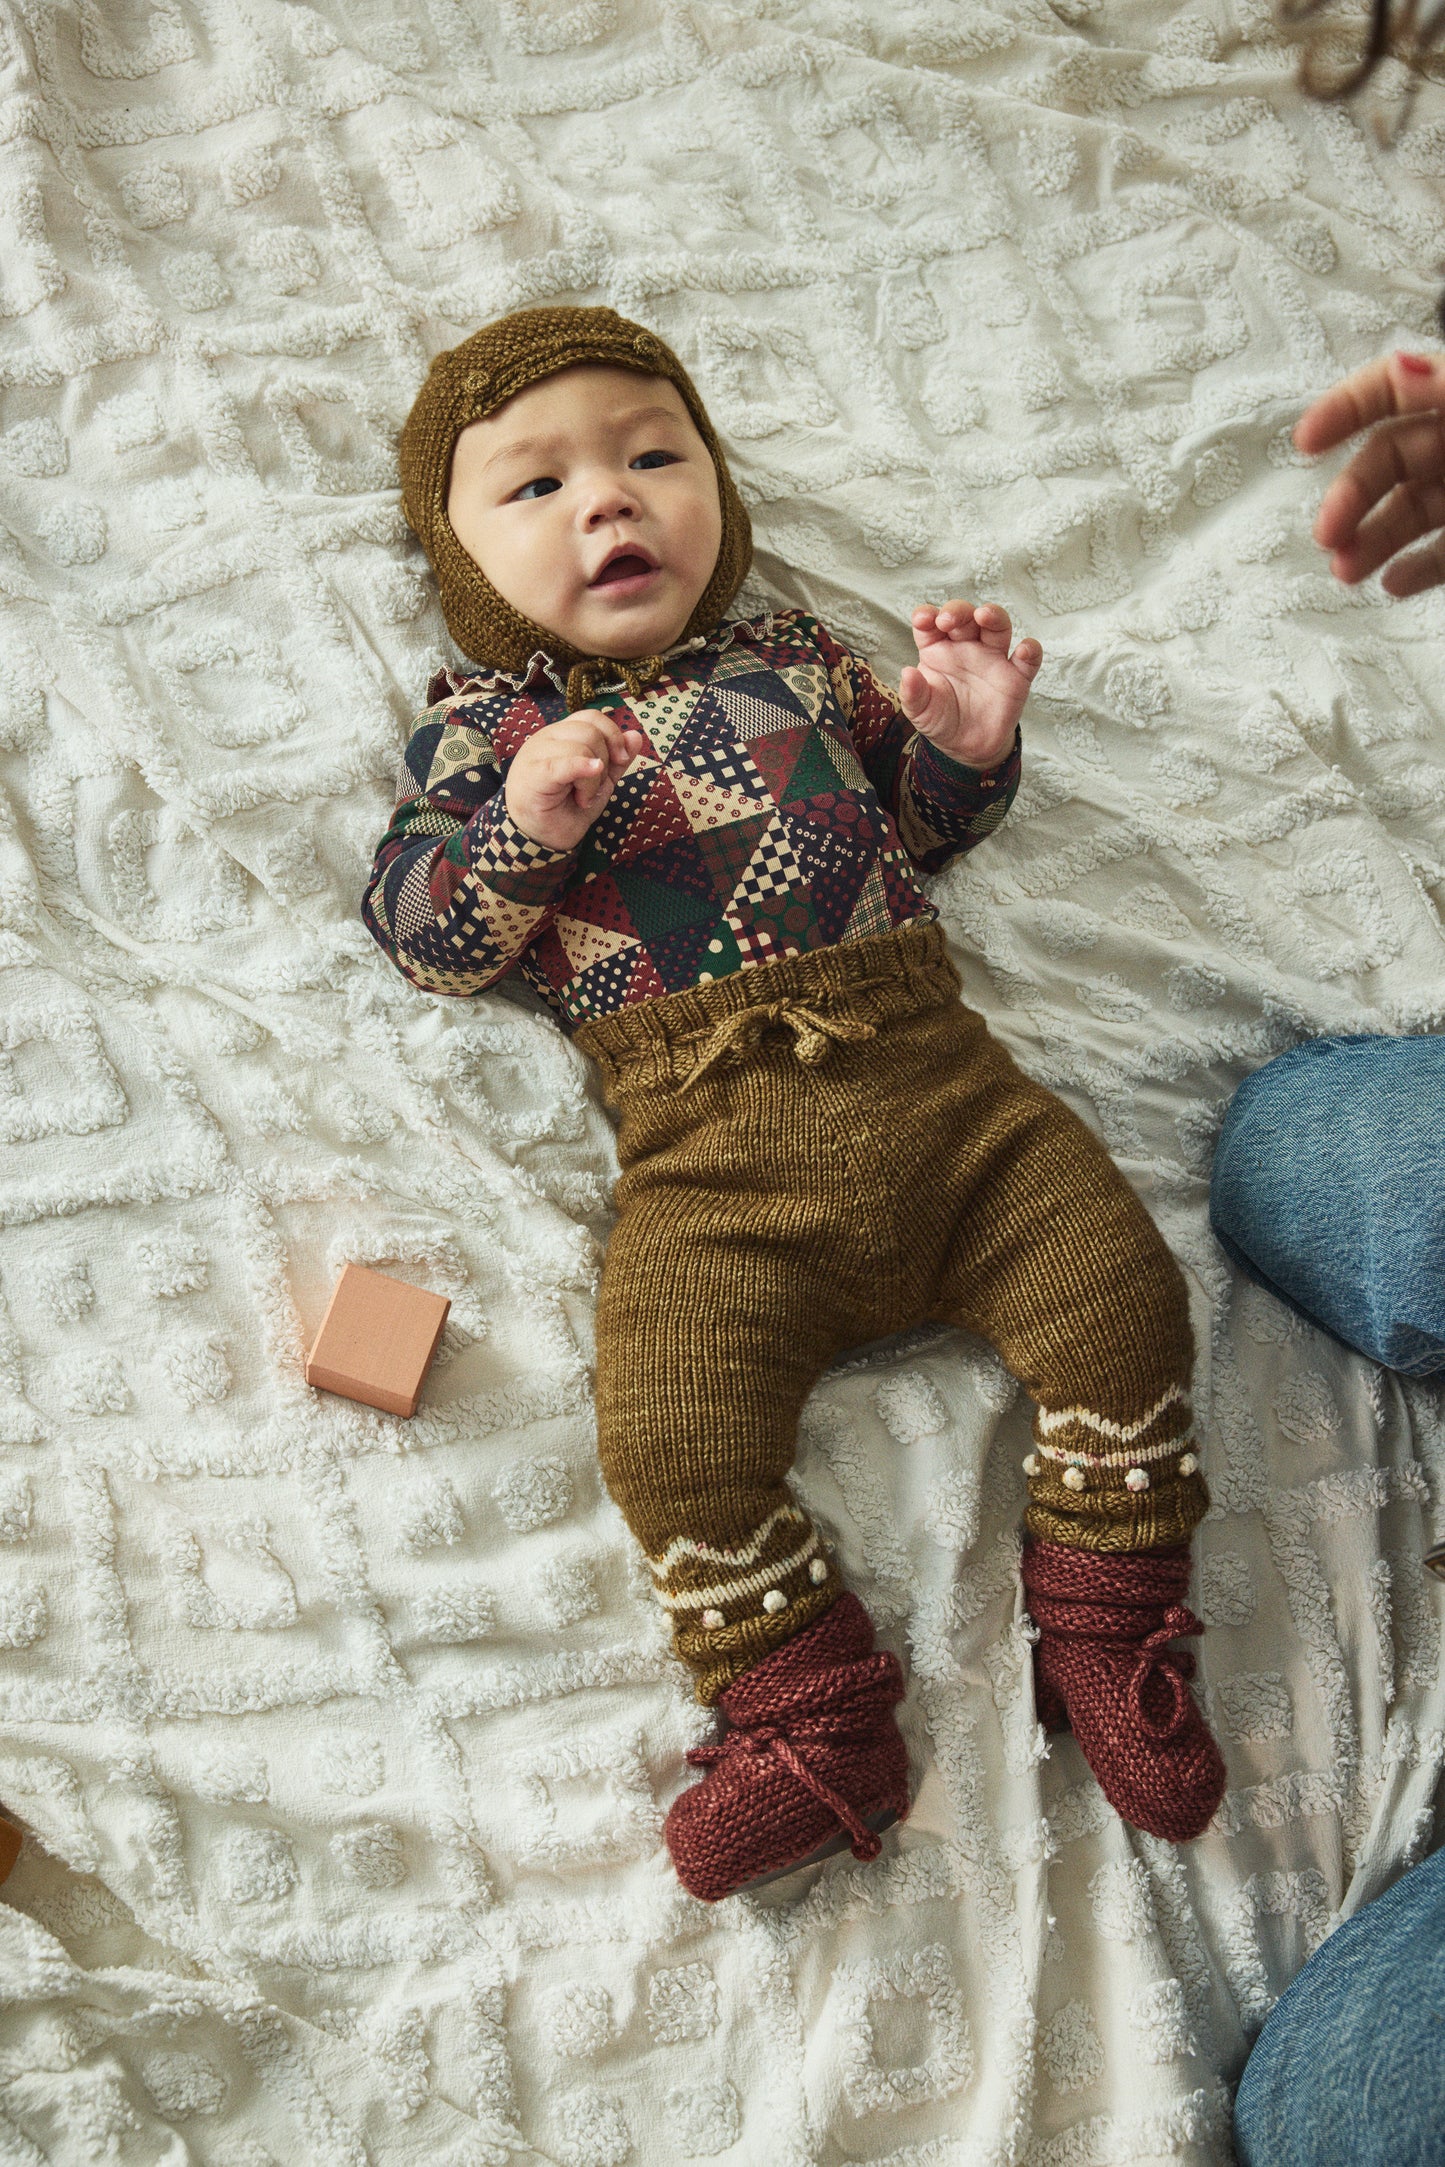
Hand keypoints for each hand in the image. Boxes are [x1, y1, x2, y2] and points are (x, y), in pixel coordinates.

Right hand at [504, 709, 646, 853]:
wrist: (541, 838)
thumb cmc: (566, 808)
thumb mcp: (599, 782)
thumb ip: (616, 760)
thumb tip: (636, 736)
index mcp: (562, 735)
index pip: (591, 717)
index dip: (612, 735)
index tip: (622, 760)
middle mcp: (547, 737)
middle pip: (589, 731)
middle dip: (603, 762)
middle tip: (592, 789)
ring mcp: (536, 753)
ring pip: (580, 747)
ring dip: (591, 781)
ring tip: (581, 798)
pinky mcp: (534, 774)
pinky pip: (564, 763)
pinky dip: (581, 771)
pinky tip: (584, 792)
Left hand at [900, 602, 1040, 768]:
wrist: (967, 747)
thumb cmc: (941, 721)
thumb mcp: (920, 712)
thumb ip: (912, 694)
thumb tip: (906, 673)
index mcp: (938, 649)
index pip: (931, 623)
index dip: (926, 615)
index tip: (923, 620)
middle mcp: (966, 646)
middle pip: (965, 616)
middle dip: (957, 611)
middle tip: (948, 620)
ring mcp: (993, 658)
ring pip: (998, 626)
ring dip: (993, 616)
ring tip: (984, 616)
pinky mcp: (1016, 677)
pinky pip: (1028, 658)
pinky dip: (1030, 650)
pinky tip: (1024, 651)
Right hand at [1294, 349, 1444, 594]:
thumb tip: (1400, 367)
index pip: (1394, 389)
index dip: (1346, 408)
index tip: (1305, 442)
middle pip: (1390, 460)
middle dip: (1351, 495)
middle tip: (1326, 532)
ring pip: (1410, 510)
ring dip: (1371, 540)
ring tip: (1346, 571)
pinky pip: (1444, 552)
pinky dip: (1417, 569)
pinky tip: (1393, 583)